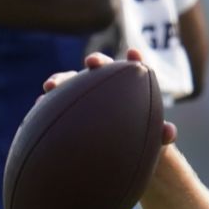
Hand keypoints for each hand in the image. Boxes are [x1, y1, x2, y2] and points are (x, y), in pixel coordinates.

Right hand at [43, 49, 178, 145]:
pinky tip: (39, 105)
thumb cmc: (139, 141)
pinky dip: (47, 102)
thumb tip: (170, 132)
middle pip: (100, 70)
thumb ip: (161, 134)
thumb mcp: (152, 140)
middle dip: (97, 63)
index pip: (132, 71)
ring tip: (50, 86)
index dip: (134, 61)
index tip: (134, 55)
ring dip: (60, 80)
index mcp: (127, 90)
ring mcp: (82, 96)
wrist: (117, 154)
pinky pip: (54, 103)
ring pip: (71, 83)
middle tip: (93, 63)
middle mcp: (104, 88)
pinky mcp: (65, 109)